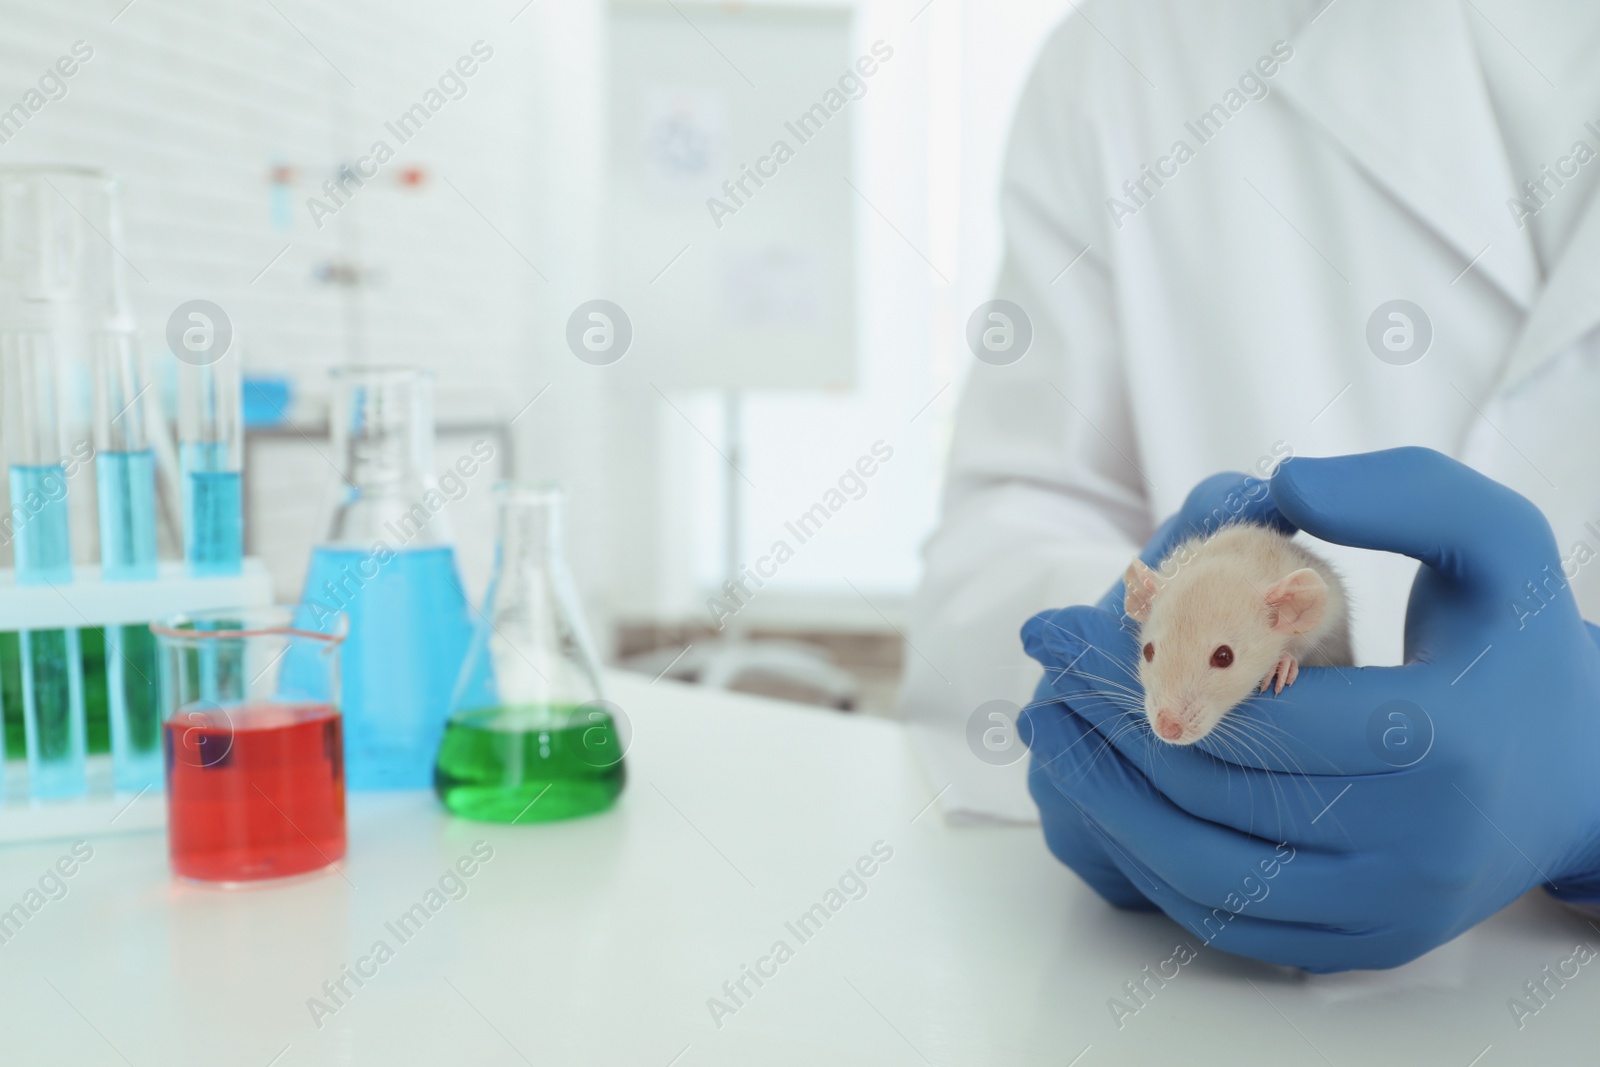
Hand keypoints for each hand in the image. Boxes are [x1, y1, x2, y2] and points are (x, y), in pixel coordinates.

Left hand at [1020, 447, 1599, 971]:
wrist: (1578, 773)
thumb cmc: (1515, 645)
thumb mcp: (1494, 541)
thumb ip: (1402, 493)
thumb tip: (1282, 484)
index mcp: (1445, 739)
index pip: (1261, 715)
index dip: (1146, 670)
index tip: (1060, 629)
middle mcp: (1418, 844)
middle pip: (1220, 797)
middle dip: (1112, 732)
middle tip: (1042, 679)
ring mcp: (1388, 909)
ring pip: (1208, 873)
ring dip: (1109, 804)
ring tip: (1049, 735)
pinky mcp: (1364, 944)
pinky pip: (1230, 919)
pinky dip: (1152, 862)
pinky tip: (1107, 797)